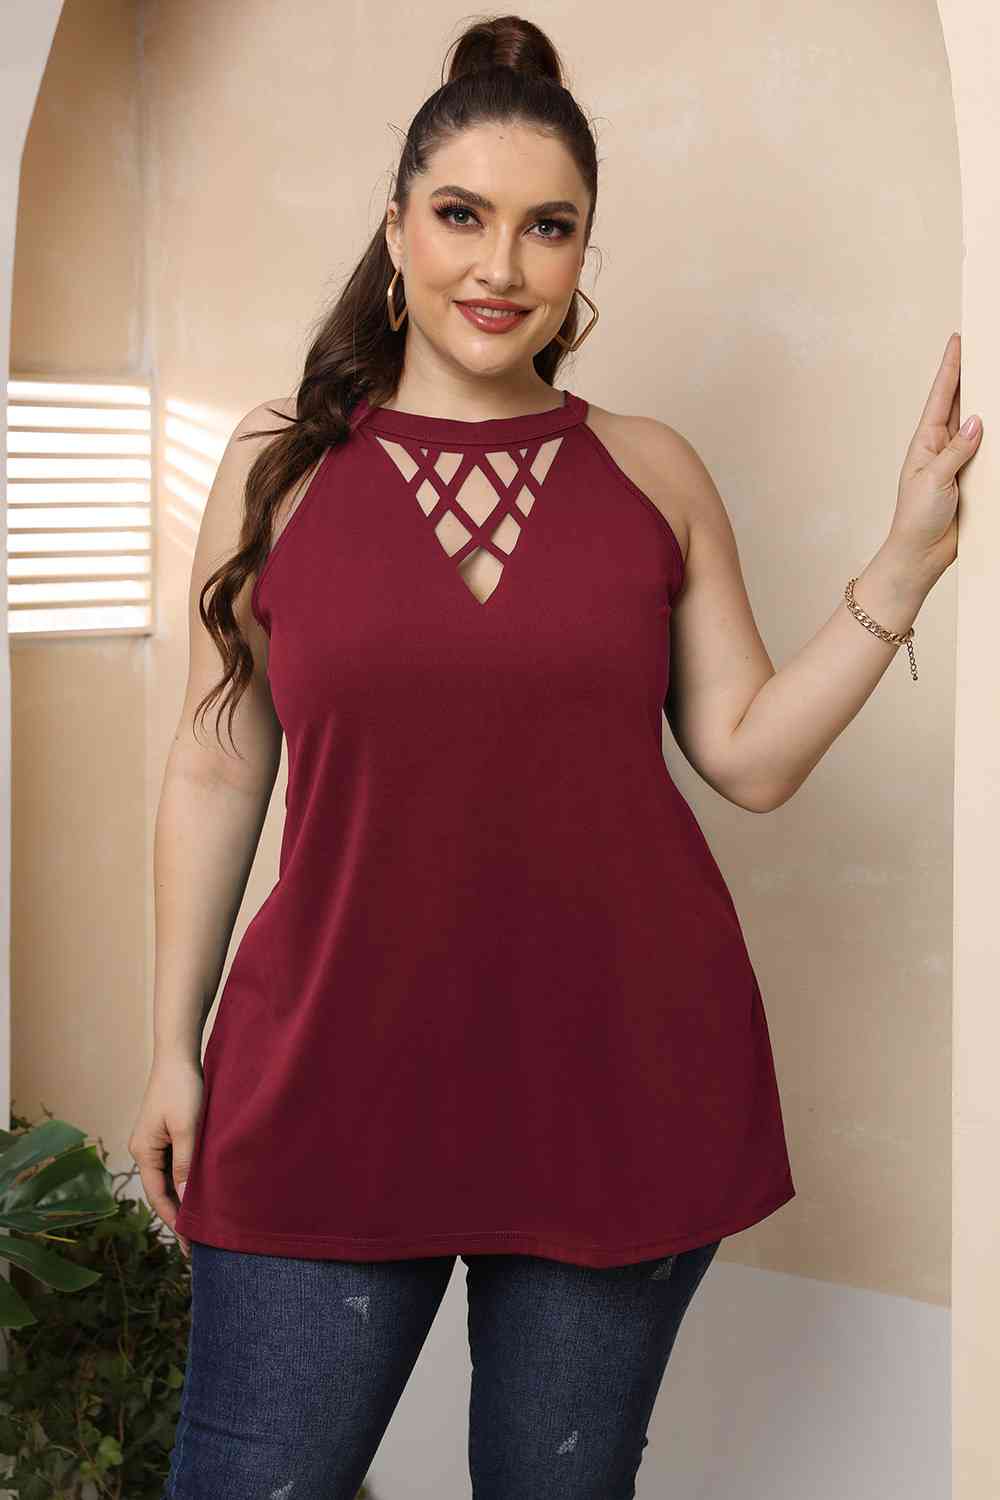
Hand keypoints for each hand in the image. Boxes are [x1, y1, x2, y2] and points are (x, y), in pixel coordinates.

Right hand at [127, 1055, 203, 1258]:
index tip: (188, 1244)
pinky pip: (176, 1164)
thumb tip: (187, 1201)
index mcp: (143, 1151)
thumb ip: (186, 1165)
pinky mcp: (167, 1133)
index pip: (158, 1196)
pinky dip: (187, 1179)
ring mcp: (155, 1142)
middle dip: (178, 1215)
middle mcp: (144, 1150)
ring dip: (184, 1198)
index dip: (174, 1220)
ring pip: (170, 1178)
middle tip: (196, 1244)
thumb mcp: (187, 1128)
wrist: (178, 1056)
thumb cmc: (182, 1088)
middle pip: (161, 1191)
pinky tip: (202, 1191)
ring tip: (201, 1224)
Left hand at [886, 332, 982, 583]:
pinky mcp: (975, 478)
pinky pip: (992, 453)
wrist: (921, 554)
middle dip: (974, 376)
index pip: (941, 396)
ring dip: (990, 404)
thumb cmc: (916, 518)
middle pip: (963, 404)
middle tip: (985, 347)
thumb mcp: (933, 480)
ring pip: (980, 425)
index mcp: (926, 441)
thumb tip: (976, 421)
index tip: (958, 340)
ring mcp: (960, 461)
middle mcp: (943, 446)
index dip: (951, 367)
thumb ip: (957, 451)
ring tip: (997, 377)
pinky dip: (999, 439)